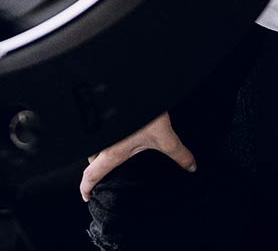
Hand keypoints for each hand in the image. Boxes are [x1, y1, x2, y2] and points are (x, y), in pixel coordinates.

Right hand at [79, 113, 195, 200]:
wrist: (131, 82)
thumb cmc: (144, 111)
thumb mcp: (165, 136)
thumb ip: (179, 154)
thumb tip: (191, 167)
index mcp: (112, 151)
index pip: (92, 174)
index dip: (86, 187)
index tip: (86, 196)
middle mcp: (100, 140)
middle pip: (90, 158)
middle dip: (96, 165)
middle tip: (108, 168)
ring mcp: (96, 125)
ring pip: (91, 143)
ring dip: (98, 148)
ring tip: (111, 147)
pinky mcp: (97, 112)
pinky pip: (94, 129)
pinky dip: (100, 133)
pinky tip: (112, 129)